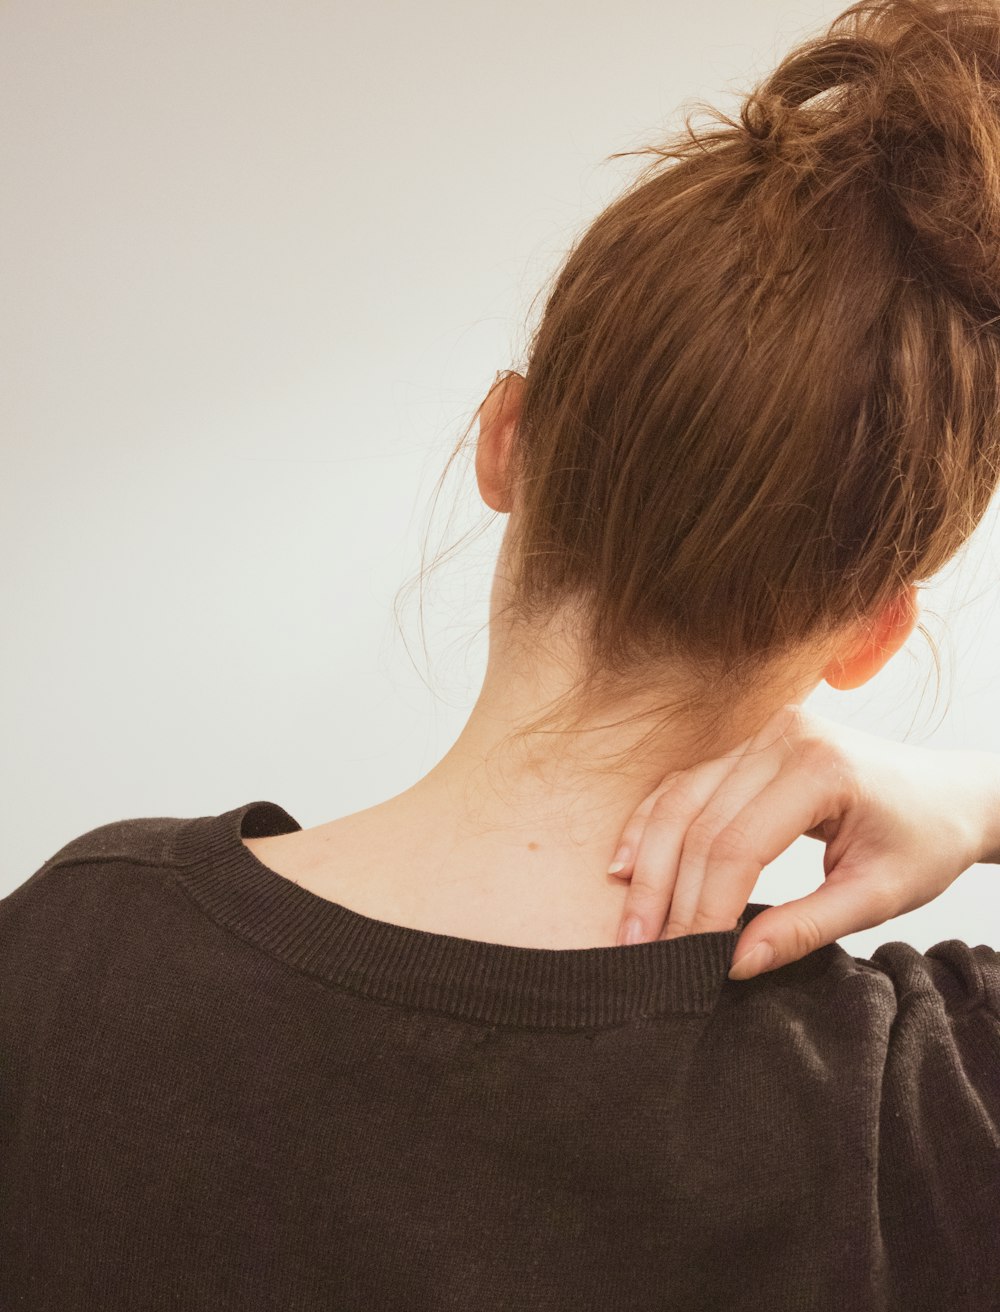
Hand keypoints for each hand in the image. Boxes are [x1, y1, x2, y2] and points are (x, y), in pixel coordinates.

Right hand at [611, 703, 998, 978]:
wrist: (951, 795)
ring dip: (647, 861)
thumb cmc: (925, 841)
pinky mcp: (747, 741)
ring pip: (680, 798)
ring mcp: (760, 732)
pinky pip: (685, 783)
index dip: (706, 907)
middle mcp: (782, 736)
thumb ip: (804, 928)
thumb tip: (734, 965)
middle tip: (643, 950)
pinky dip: (651, 824)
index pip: (739, 845)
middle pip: (699, 821)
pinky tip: (627, 865)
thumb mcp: (876, 897)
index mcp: (821, 768)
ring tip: (630, 921)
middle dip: (666, 892)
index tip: (689, 959)